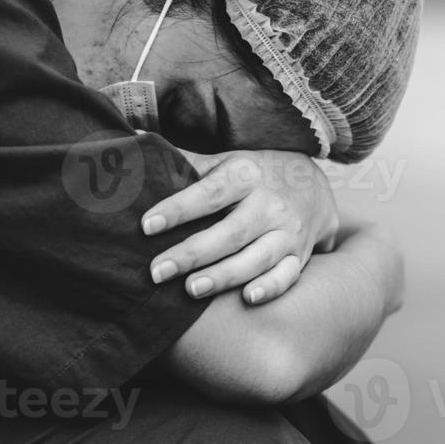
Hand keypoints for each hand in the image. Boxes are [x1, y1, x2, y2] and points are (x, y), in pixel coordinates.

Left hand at [142, 150, 339, 304]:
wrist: (313, 184)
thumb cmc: (254, 175)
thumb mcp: (224, 161)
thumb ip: (184, 162)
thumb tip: (131, 144)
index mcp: (245, 175)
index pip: (209, 193)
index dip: (178, 209)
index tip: (147, 225)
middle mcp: (269, 204)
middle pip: (231, 232)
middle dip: (193, 253)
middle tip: (157, 272)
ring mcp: (287, 232)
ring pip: (257, 258)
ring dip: (224, 275)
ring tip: (191, 290)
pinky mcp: (299, 256)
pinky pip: (288, 275)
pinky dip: (271, 287)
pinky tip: (248, 298)